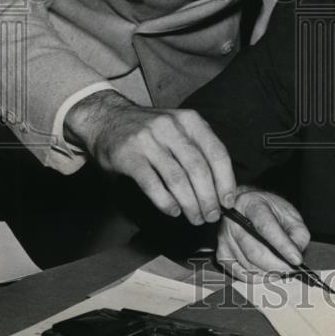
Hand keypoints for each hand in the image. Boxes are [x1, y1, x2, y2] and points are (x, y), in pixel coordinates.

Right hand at [64, 90, 235, 224]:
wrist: (106, 118)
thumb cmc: (148, 130)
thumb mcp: (177, 128)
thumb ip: (198, 148)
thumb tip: (221, 186)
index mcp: (189, 120)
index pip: (216, 152)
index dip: (225, 180)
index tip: (228, 201)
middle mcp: (171, 127)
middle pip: (198, 168)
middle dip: (208, 198)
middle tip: (211, 216)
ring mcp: (148, 140)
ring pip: (177, 179)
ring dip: (190, 204)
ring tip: (195, 218)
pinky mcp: (129, 155)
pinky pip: (153, 184)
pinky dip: (166, 202)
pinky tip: (173, 211)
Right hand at [216, 186, 310, 280]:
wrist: (246, 207)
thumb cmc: (268, 210)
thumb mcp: (288, 212)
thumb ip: (297, 231)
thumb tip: (296, 252)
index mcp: (251, 204)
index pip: (266, 227)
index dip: (283, 246)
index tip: (296, 259)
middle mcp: (233, 220)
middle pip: (255, 251)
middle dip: (277, 265)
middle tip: (292, 269)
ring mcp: (225, 238)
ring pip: (248, 265)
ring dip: (269, 272)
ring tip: (282, 269)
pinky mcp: (221, 253)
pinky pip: (240, 273)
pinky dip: (258, 277)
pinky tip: (268, 272)